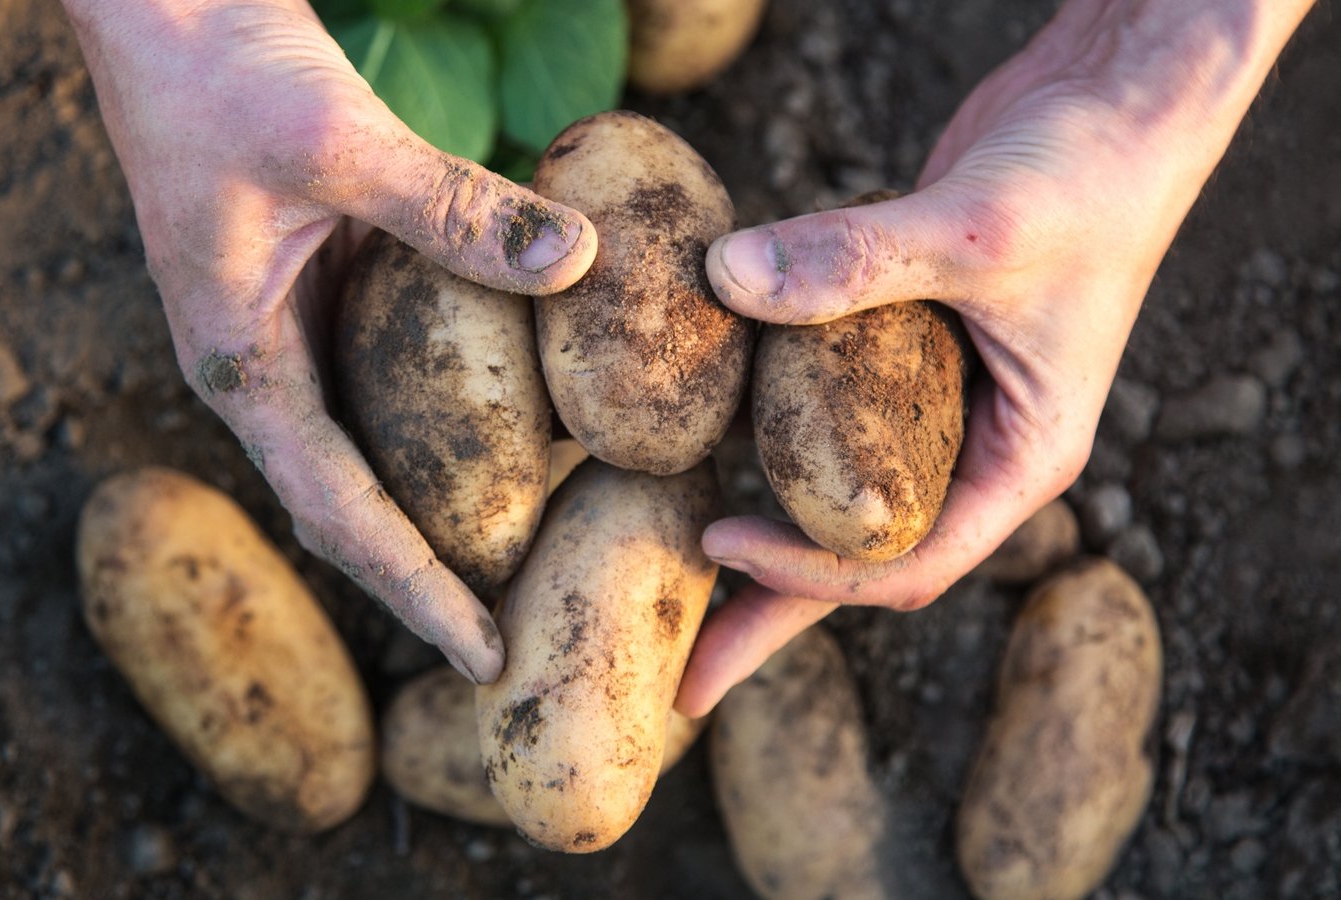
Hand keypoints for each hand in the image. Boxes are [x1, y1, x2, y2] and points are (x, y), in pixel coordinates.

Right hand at [60, 0, 597, 682]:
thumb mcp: (335, 141)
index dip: (415, 590)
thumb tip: (578, 261)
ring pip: (373, 443)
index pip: (336, 513)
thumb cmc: (214, 69)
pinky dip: (449, 404)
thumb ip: (450, 208)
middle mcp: (262, 363)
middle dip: (430, 571)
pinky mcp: (320, 277)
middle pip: (352, 503)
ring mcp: (290, 324)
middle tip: (524, 628)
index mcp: (238, 364)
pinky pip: (389, 367)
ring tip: (537, 545)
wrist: (161, 0)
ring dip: (442, 497)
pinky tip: (523, 414)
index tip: (486, 655)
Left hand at [676, 0, 1314, 715]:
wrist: (1113, 100)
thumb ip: (857, 260)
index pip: (909, 558)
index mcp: (1021, 459)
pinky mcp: (894, 349)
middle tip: (684, 680)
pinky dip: (761, 428)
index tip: (717, 550)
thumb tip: (725, 281)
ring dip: (758, 529)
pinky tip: (696, 438)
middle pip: (860, 558)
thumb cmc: (1088, 173)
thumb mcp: (979, 231)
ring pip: (832, 490)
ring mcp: (933, 401)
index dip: (813, 575)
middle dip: (772, 614)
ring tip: (666, 570)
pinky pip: (818, 412)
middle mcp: (975, 446)